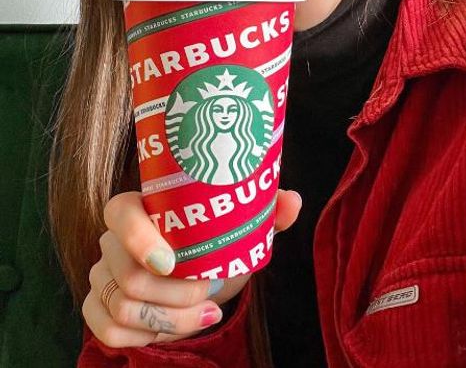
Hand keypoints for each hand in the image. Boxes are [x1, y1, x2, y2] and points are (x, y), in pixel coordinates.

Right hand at [82, 189, 301, 347]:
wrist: (205, 276)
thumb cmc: (219, 245)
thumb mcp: (242, 227)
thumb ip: (267, 212)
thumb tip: (293, 201)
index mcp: (141, 210)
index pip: (119, 213)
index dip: (138, 238)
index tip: (172, 262)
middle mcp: (113, 242)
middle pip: (128, 276)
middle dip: (177, 295)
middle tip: (211, 293)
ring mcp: (102, 278)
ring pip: (122, 309)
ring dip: (172, 320)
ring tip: (206, 313)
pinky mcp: (99, 309)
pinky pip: (109, 331)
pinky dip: (147, 337)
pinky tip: (175, 328)